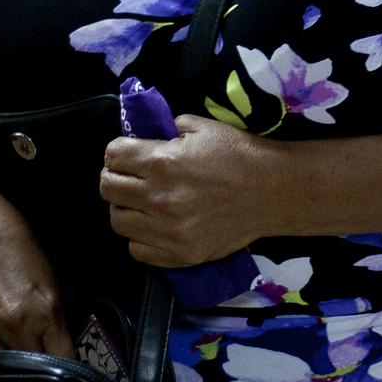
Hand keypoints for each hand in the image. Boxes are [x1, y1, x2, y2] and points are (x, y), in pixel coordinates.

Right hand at [0, 202, 72, 356]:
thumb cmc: (12, 240)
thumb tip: (63, 338)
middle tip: (47, 362)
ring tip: (20, 350)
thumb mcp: (47, 273)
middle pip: (35, 370)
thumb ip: (55, 310)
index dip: (71, 366)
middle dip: (43, 369)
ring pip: (6, 367)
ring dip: (16, 363)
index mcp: (45, 309)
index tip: (73, 370)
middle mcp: (17, 325)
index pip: (64, 358)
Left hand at [100, 114, 281, 267]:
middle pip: (108, 188)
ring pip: (118, 221)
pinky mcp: (180, 254)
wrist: (273, 191)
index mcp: (161, 162)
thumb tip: (145, 137)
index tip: (126, 153)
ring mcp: (168, 231)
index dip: (117, 151)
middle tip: (130, 176)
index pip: (112, 156)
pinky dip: (140, 237)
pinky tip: (154, 226)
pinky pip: (137, 250)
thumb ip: (167, 129)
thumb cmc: (239, 154)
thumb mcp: (202, 127)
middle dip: (116, 177)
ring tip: (141, 202)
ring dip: (125, 208)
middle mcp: (159, 198)